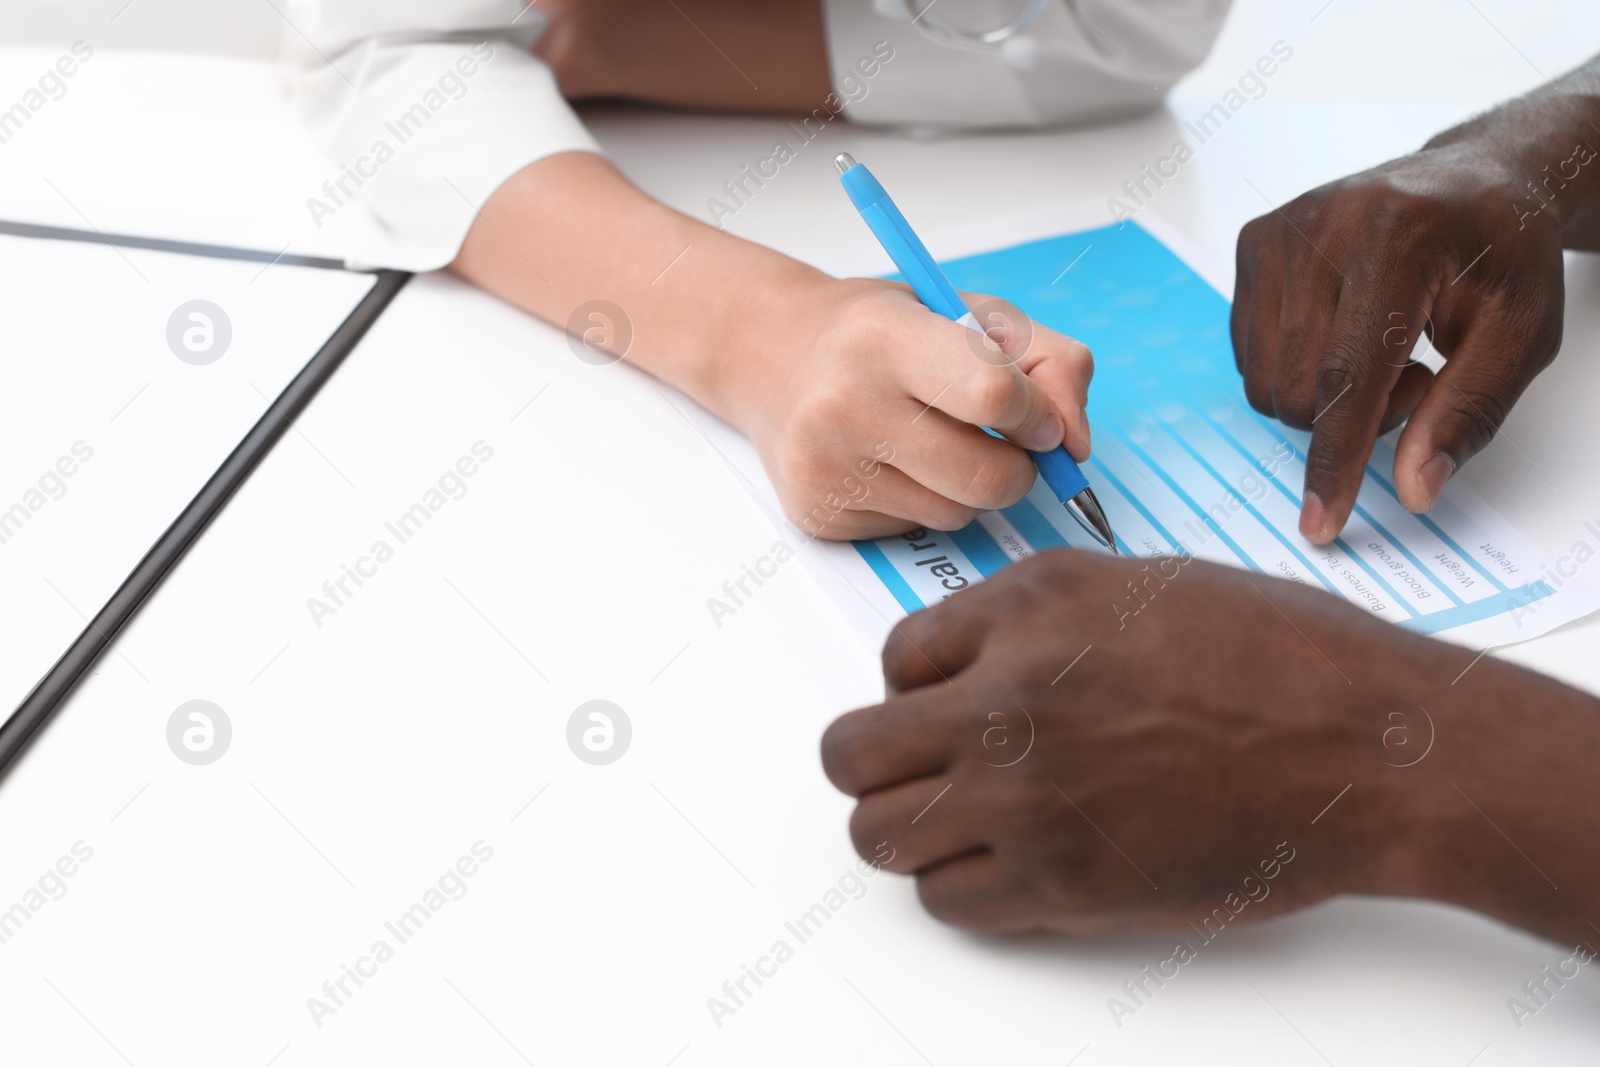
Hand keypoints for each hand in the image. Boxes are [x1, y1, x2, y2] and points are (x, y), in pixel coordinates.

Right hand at [732, 278, 1092, 539]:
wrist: (773, 356)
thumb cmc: (887, 334)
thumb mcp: (969, 314)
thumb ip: (1049, 362)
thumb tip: (1077, 446)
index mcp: (883, 336)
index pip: (993, 393)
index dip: (1038, 415)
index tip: (1038, 418)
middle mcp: (843, 403)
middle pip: (987, 476)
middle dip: (1019, 468)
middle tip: (1003, 444)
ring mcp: (825, 466)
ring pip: (958, 514)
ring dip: (970, 488)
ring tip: (934, 443)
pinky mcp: (818, 514)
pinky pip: (915, 531)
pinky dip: (923, 503)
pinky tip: (891, 464)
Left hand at [820, 550, 1599, 942]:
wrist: (1369, 748)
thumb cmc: (1282, 657)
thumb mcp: (1141, 585)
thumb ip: (1036, 615)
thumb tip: (966, 656)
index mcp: (1029, 605)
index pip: (894, 655)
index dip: (916, 685)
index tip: (947, 703)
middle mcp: (1008, 696)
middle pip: (853, 751)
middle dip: (876, 760)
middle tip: (918, 768)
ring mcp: (1029, 794)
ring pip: (879, 835)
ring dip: (906, 828)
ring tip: (958, 820)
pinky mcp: (1065, 881)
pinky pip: (947, 900)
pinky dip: (961, 886)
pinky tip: (1007, 862)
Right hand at [1233, 144, 1565, 542]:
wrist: (1475, 180)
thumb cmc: (1501, 254)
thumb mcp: (1520, 335)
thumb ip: (1468, 413)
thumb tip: (1414, 487)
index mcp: (1397, 237)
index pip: (1348, 376)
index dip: (1336, 459)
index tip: (1321, 521)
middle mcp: (1323, 225)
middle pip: (1296, 388)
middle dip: (1352, 418)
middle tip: (1416, 382)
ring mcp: (1279, 232)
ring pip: (1263, 380)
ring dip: (1323, 396)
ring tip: (1383, 353)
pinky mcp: (1254, 243)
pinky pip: (1248, 353)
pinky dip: (1295, 367)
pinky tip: (1344, 335)